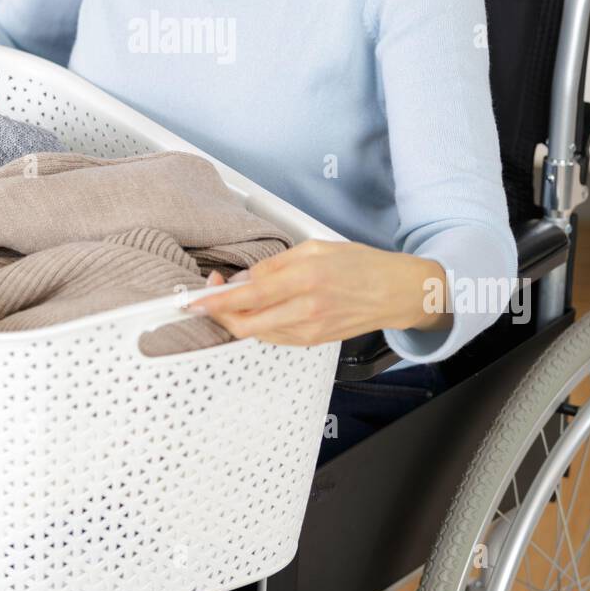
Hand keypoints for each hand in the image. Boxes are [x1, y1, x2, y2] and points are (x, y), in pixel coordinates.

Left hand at [184, 240, 451, 346]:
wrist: (395, 292)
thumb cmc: (360, 264)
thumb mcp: (316, 248)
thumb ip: (276, 264)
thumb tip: (245, 278)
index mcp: (306, 279)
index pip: (249, 295)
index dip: (216, 300)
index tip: (194, 299)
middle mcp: (306, 309)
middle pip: (246, 324)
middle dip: (219, 315)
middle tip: (207, 298)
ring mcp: (310, 330)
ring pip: (257, 333)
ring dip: (238, 318)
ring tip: (233, 298)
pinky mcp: (314, 342)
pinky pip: (274, 337)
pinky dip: (259, 325)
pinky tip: (258, 309)